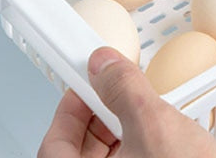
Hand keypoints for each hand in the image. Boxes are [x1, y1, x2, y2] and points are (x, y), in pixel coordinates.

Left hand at [37, 47, 215, 157]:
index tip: (86, 84)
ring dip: (121, 135)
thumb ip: (123, 89)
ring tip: (143, 116)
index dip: (69, 107)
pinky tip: (160, 138)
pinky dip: (139, 151)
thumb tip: (104, 66)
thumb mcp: (153, 125)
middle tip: (115, 95)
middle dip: (98, 118)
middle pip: (80, 153)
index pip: (55, 144)